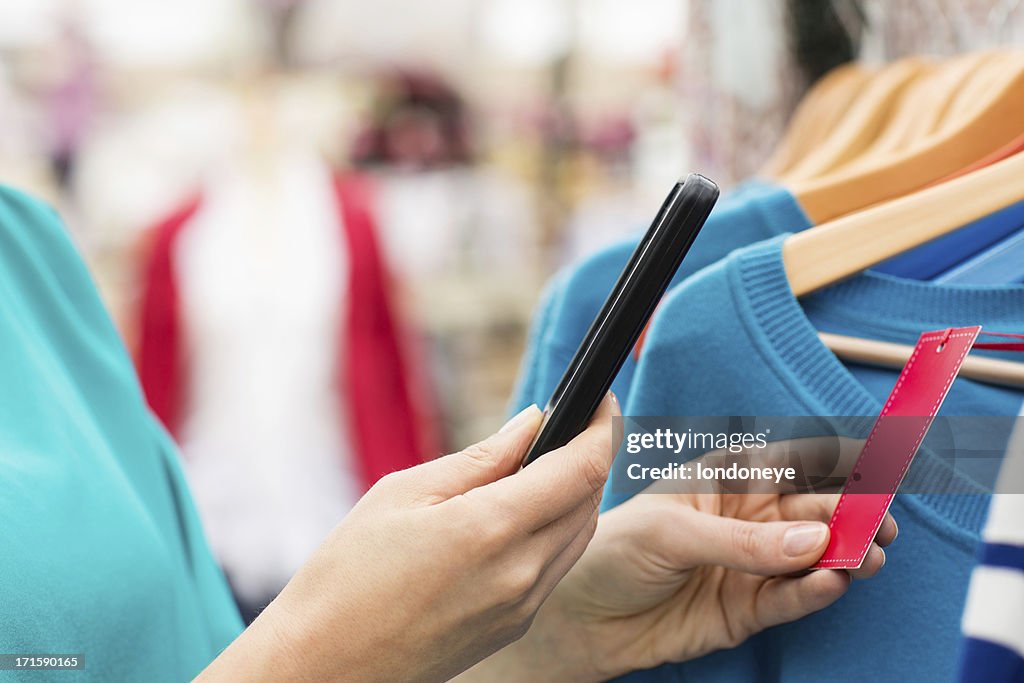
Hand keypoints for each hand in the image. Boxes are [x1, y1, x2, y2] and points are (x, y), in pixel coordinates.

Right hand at [198, 395, 620, 682]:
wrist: (325, 664)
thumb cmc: (349, 574)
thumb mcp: (404, 493)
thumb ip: (481, 458)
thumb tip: (534, 423)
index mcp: (491, 528)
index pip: (582, 468)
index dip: (601, 427)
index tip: (600, 401)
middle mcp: (521, 572)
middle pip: (589, 500)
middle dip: (589, 456)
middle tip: (568, 426)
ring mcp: (522, 605)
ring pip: (579, 534)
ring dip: (576, 494)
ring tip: (544, 466)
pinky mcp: (515, 626)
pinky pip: (557, 567)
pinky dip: (556, 531)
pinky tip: (523, 515)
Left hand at [460, 437, 896, 681]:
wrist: (581, 615)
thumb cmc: (613, 550)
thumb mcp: (671, 532)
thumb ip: (743, 540)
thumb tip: (815, 542)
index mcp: (730, 475)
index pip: (798, 459)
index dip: (842, 460)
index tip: (882, 464)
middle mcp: (750, 517)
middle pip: (817, 510)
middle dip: (853, 514)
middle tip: (879, 525)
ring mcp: (753, 564)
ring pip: (815, 556)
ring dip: (846, 555)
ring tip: (866, 556)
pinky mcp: (749, 609)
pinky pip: (792, 598)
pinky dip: (816, 591)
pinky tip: (833, 582)